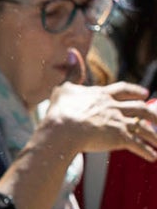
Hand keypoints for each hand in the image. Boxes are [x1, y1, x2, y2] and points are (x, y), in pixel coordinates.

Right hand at [41, 80, 156, 160]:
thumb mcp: (64, 87)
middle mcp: (114, 107)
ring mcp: (118, 122)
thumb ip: (72, 71)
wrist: (63, 129)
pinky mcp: (120, 137)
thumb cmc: (61, 110)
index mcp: (102, 95)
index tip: (145, 93)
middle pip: (140, 108)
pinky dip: (147, 151)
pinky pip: (138, 144)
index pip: (124, 90)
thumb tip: (72, 52)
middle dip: (152, 113)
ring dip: (154, 135)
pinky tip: (153, 157)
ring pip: (143, 127)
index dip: (135, 91)